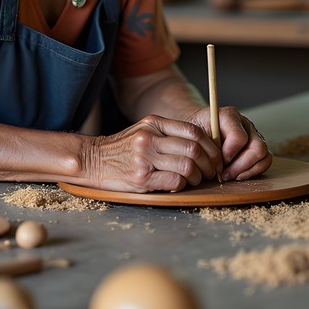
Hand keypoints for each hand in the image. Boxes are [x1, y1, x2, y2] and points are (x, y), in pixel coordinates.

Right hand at [88, 115, 222, 192]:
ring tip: (195, 180)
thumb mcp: (144, 130)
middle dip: (209, 164)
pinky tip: (178, 185)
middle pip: (194, 149)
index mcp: (154, 123)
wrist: (93, 160)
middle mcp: (149, 138)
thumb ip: (169, 133)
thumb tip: (203, 145)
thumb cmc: (123, 148)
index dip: (210, 146)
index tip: (214, 157)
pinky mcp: (141, 178)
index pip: (193, 131)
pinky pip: (175, 182)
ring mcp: (144, 158)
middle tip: (210, 172)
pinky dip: (182, 185)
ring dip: (197, 177)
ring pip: (187, 166)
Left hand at [185, 106, 271, 181]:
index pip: (239, 137)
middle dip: (240, 166)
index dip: (229, 153)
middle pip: (258, 148)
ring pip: (264, 156)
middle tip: (224, 174)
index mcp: (230, 116)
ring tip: (229, 175)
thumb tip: (218, 165)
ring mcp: (254, 136)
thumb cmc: (195, 132)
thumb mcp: (193, 133)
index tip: (218, 161)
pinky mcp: (257, 148)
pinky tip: (236, 175)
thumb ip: (205, 144)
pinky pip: (265, 162)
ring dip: (246, 171)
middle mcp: (246, 124)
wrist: (198, 130)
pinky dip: (252, 172)